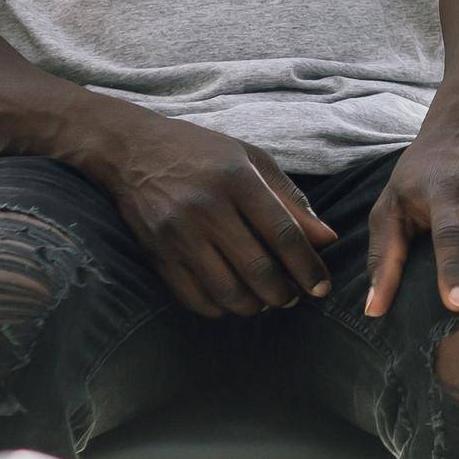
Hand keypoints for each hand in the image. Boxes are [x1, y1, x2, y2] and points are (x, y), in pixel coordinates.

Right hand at [90, 112, 336, 318]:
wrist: (131, 149)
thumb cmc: (199, 152)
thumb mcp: (249, 160)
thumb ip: (289, 199)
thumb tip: (327, 240)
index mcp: (236, 178)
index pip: (284, 235)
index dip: (309, 268)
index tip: (321, 287)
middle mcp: (207, 207)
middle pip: (259, 272)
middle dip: (286, 295)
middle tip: (293, 296)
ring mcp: (178, 234)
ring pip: (230, 294)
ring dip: (255, 305)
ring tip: (263, 297)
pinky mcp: (157, 254)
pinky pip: (197, 301)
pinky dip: (221, 308)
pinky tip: (230, 295)